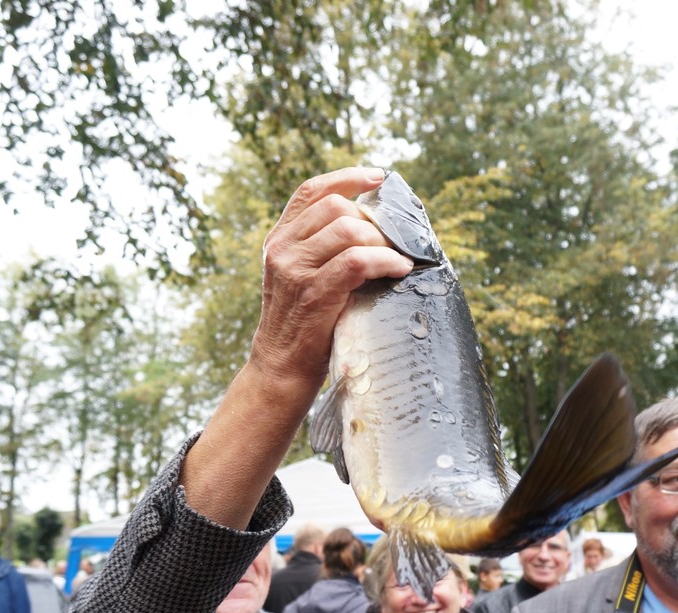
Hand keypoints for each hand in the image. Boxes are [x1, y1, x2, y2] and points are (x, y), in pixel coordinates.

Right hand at [180, 167, 411, 527]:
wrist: (281, 369)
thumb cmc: (304, 325)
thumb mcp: (303, 277)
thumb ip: (323, 248)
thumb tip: (373, 226)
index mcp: (279, 238)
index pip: (311, 190)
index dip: (347, 177)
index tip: (378, 178)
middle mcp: (282, 248)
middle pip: (337, 207)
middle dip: (372, 221)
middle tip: (391, 243)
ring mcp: (295, 269)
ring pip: (348, 229)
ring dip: (382, 242)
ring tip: (396, 261)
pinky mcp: (314, 292)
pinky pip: (357, 260)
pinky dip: (385, 261)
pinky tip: (398, 271)